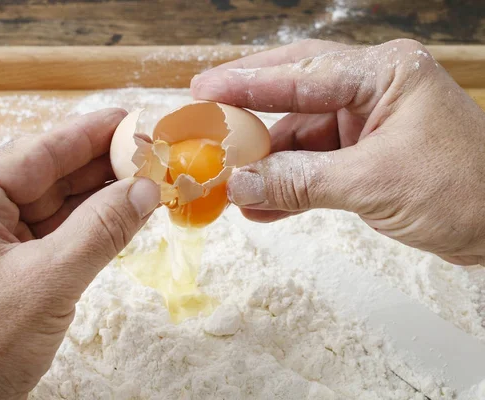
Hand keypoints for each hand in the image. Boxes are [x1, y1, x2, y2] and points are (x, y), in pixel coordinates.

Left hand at [0, 109, 159, 399]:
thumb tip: (148, 188)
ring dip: (103, 195)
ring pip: (60, 205)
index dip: (89, 133)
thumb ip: (101, 229)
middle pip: (52, 175)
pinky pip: (60, 233)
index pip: (39, 153)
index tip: (130, 118)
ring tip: (148, 180)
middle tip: (152, 153)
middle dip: (103, 165)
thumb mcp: (47, 281)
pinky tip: (125, 213)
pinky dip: (94, 225)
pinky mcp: (13, 265)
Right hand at [192, 39, 484, 265]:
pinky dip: (288, 186)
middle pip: (294, 93)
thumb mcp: (374, 184)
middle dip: (248, 112)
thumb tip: (238, 186)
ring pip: (300, 135)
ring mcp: (367, 123)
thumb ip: (300, 182)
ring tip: (226, 182)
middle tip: (204, 118)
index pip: (302, 75)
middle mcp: (373, 89)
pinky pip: (314, 165)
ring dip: (266, 163)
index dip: (247, 84)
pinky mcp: (364, 155)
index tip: (203, 90)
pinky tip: (258, 205)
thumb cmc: (463, 192)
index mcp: (385, 74)